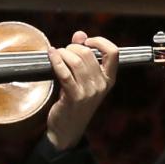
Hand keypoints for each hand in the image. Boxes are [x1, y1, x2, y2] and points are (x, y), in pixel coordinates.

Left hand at [44, 31, 118, 149]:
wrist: (68, 129)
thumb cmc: (76, 102)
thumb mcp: (85, 80)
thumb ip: (84, 57)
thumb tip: (80, 34)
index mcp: (109, 80)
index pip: (113, 53)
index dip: (100, 41)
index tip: (87, 41)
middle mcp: (101, 85)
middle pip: (89, 54)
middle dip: (73, 47)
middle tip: (64, 51)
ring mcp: (88, 92)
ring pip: (76, 61)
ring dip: (63, 53)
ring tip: (57, 55)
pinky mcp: (73, 96)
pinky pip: (64, 72)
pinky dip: (56, 60)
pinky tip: (50, 54)